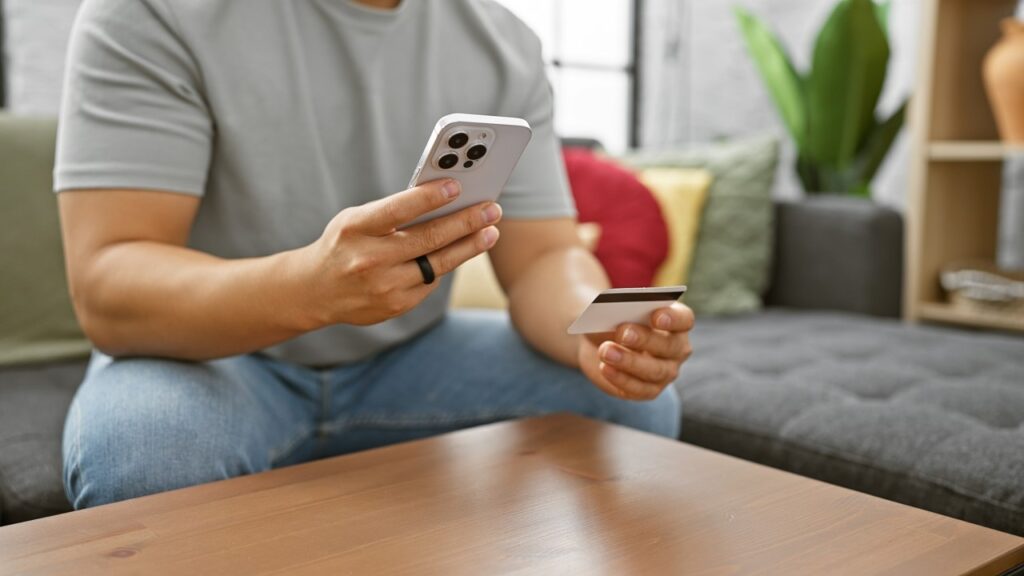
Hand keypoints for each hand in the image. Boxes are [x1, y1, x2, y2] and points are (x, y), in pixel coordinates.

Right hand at [301, 179, 501, 326]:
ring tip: (490, 232)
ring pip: (437, 264)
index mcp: (355, 229)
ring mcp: (383, 287)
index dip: (430, 198)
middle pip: (428, 239)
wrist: (315, 291)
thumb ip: (392, 213)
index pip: (398, 210)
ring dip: (469, 247)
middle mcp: (369, 259)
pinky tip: (459, 252)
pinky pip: (429, 282)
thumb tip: (443, 203)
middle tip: (492, 210)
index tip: (457, 186)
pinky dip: (444, 265)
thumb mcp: (356, 221)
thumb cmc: (344, 244)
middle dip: (466, 222)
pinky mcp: (395, 306)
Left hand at [577, 303, 693, 400]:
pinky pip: (639, 389)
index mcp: (675, 320)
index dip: (673, 318)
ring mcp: (666, 371)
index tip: (655, 316)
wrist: (598, 342)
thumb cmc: (613, 317)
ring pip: (656, 371)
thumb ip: (619, 307)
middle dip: (646, 339)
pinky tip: (605, 368)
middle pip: (670, 346)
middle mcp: (677, 347)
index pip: (684, 319)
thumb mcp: (612, 308)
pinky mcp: (648, 390)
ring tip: (606, 351)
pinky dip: (621, 379)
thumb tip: (615, 309)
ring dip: (630, 361)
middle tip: (623, 333)